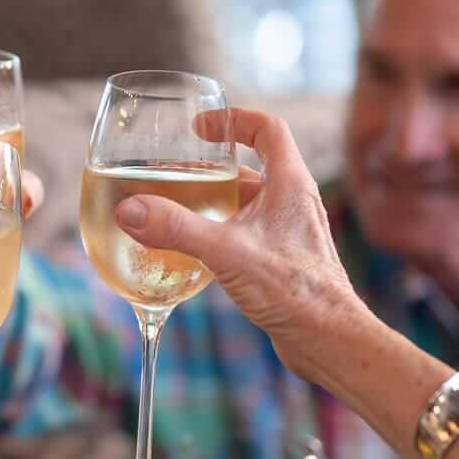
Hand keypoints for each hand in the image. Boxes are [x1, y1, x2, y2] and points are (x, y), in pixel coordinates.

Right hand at [111, 107, 367, 382]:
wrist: (328, 339)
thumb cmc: (294, 291)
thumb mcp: (226, 253)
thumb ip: (176, 228)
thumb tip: (129, 210)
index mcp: (290, 184)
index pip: (267, 129)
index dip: (234, 120)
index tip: (201, 128)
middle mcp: (294, 202)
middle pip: (252, 168)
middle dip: (211, 167)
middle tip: (174, 173)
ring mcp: (291, 232)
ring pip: (249, 203)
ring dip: (215, 201)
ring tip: (178, 209)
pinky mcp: (284, 260)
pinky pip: (249, 232)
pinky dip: (222, 231)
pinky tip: (198, 251)